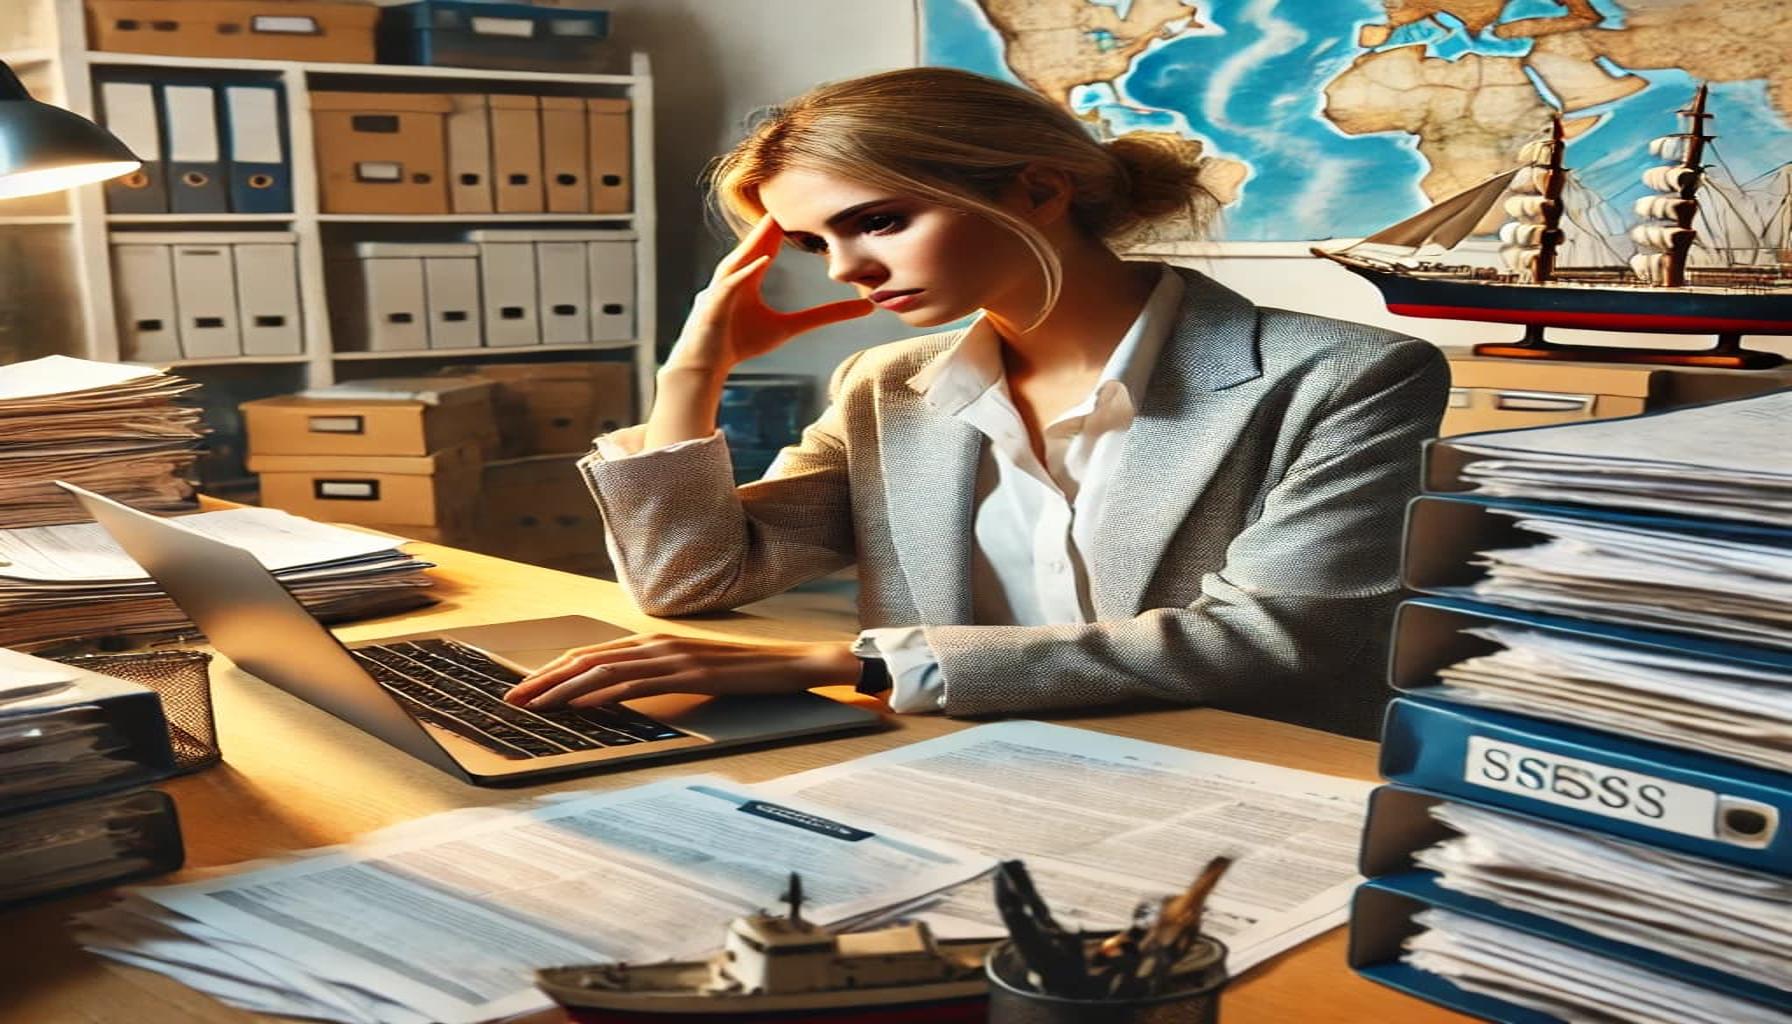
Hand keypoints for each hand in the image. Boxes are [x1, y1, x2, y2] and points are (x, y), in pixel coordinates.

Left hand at [502, 634, 861, 708]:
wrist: (791, 662)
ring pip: (603, 671)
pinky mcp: (689, 674)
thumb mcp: (695, 672)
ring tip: (534, 705)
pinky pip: (636, 684)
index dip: (553, 671)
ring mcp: (672, 656)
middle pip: (586, 659)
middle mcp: (657, 643)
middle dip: (543, 680)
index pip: (592, 655)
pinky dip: (603, 694)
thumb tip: (622, 693)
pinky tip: (581, 706)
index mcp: (656, 642)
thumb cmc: (746, 671)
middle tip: (512, 699)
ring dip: (562, 689)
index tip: (524, 689)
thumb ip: (659, 676)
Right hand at [663, 214, 873, 373]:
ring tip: (776, 219)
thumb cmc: (741, 342)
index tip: (806, 207)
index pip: (768, 244)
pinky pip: (731, 283)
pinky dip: (746, 271)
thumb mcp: (790, 328)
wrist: (706, 365)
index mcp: (749, 275)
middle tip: (791, 193)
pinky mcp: (714, 303)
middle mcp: (735, 274)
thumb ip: (824, 315)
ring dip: (757, 239)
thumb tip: (866, 307)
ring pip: (741, 257)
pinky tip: (762, 260)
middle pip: (755, 242)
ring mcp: (722, 287)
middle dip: (770, 222)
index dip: (784, 227)